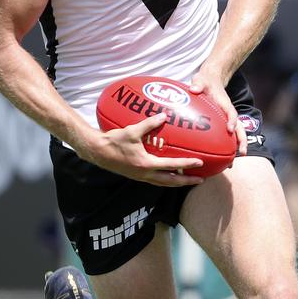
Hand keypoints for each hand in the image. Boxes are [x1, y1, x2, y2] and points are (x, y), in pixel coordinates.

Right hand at [87, 113, 203, 186]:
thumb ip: (149, 124)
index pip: (172, 166)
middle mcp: (145, 174)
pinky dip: (165, 179)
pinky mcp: (136, 175)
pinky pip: (155, 180)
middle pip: (171, 181)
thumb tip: (164, 115)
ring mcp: (140, 177)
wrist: (97, 152)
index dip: (187, 164)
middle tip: (200, 180)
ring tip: (188, 180)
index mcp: (146, 164)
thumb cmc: (114, 141)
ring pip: (163, 183)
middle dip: (186, 181)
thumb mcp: (132, 131)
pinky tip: (169, 174)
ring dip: (176, 182)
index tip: (200, 163)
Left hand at [190, 69, 246, 155]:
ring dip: (235, 148)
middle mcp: (228, 112)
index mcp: (224, 103)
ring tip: (231, 164)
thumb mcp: (200, 80)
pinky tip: (217, 160)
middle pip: (238, 128)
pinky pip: (225, 136)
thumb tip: (194, 89)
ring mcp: (226, 118)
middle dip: (242, 140)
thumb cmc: (205, 81)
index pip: (231, 112)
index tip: (230, 129)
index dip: (231, 120)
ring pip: (234, 134)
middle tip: (242, 153)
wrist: (211, 79)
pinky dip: (224, 147)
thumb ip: (198, 84)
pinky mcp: (222, 122)